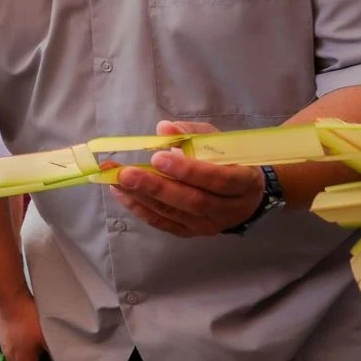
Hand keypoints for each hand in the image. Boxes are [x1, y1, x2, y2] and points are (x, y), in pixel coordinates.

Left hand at [110, 120, 265, 237]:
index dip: (188, 170)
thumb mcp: (218, 141)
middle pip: (192, 201)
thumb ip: (192, 134)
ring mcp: (208, 225)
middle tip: (126, 174)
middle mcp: (229, 209)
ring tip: (116, 180)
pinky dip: (139, 208)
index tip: (157, 157)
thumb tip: (164, 128)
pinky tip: (120, 194)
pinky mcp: (190, 232)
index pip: (218, 179)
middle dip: (156, 187)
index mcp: (244, 182)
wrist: (242, 193)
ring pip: (174, 214)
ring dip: (141, 196)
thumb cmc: (228, 160)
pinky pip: (163, 223)